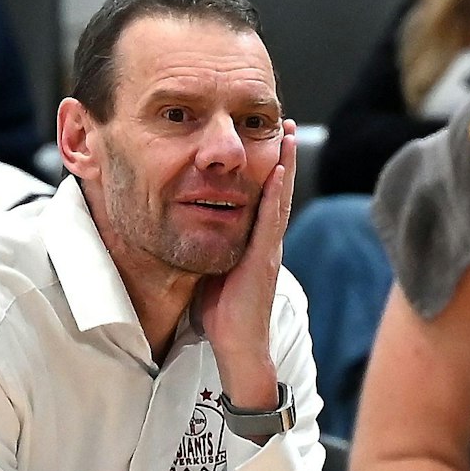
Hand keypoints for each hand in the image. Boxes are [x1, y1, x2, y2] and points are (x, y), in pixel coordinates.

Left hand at [197, 120, 296, 404]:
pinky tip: (277, 169)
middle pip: (275, 190)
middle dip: (281, 156)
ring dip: (283, 164)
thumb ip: (207, 248)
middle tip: (282, 123)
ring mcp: (267, 249)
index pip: (262, 197)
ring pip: (278, 198)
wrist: (235, 347)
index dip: (267, 168)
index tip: (267, 138)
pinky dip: (275, 192)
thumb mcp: (210, 271)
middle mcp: (265, 242)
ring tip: (284, 133)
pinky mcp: (263, 259)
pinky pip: (270, 218)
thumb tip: (186, 228)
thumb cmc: (221, 316)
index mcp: (252, 244)